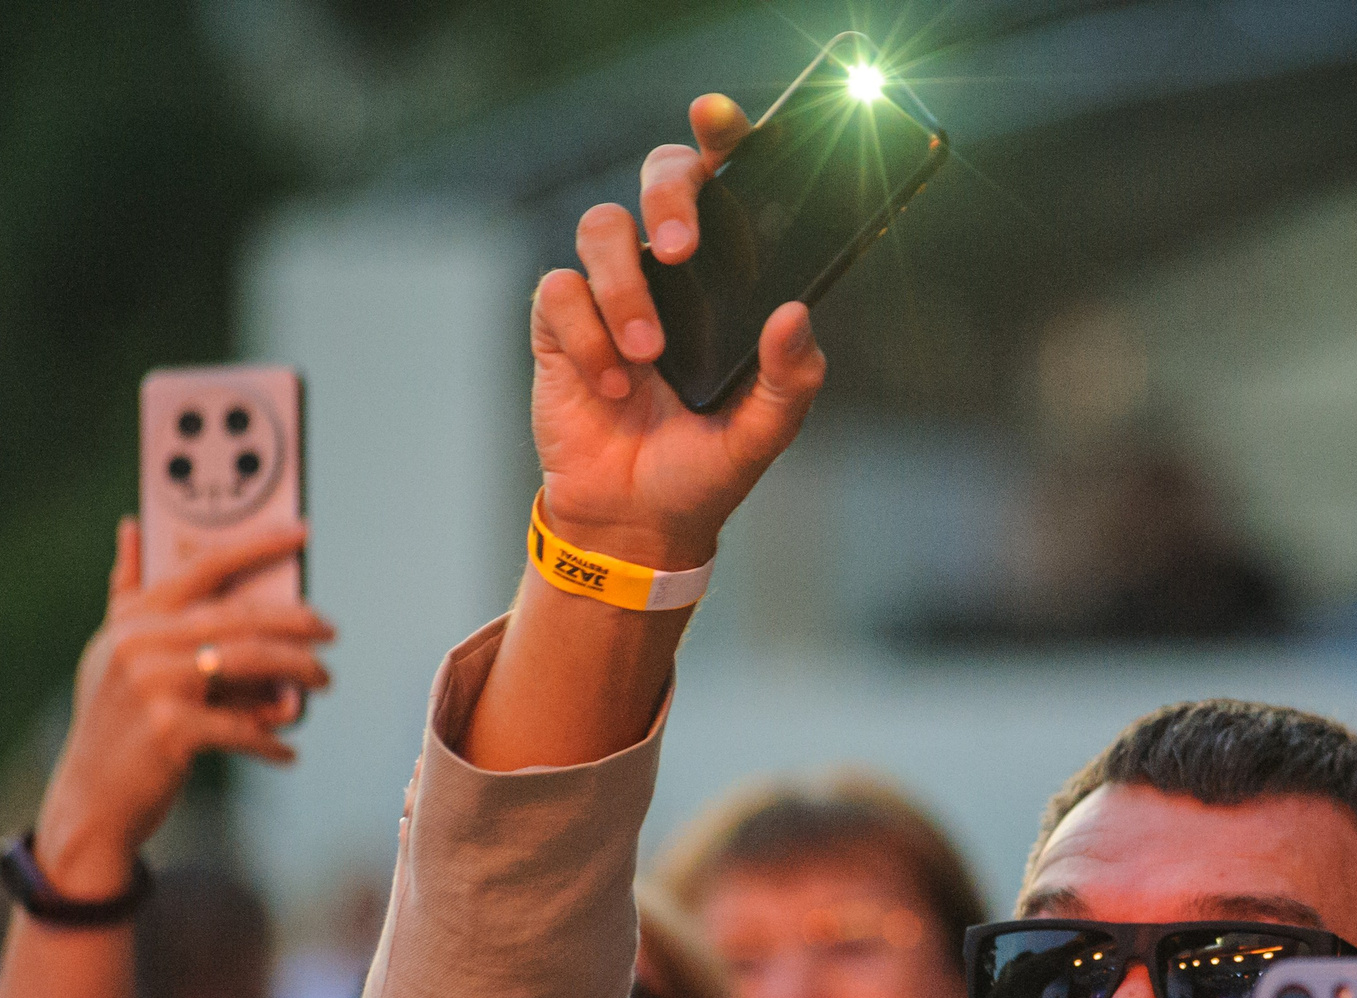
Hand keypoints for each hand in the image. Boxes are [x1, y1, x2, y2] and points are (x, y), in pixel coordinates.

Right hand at [31, 518, 331, 898]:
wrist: (93, 796)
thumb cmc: (117, 719)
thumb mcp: (113, 651)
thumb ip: (128, 593)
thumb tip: (133, 528)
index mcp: (135, 618)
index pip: (203, 566)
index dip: (256, 545)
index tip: (301, 533)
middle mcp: (141, 643)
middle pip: (243, 617)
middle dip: (298, 624)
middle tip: (331, 633)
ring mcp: (154, 685)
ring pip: (254, 663)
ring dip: (299, 672)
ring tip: (322, 685)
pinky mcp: (172, 730)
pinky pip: (245, 727)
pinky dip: (272, 740)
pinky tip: (287, 750)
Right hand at [531, 92, 825, 570]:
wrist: (637, 520)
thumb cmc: (704, 467)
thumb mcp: (763, 434)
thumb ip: (790, 379)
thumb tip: (795, 314)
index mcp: (729, 279)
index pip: (727, 184)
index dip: (723, 136)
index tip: (721, 118)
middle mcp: (671, 271)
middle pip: (659, 174)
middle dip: (668, 194)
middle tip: (680, 248)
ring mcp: (611, 290)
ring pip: (601, 227)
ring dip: (625, 290)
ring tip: (648, 358)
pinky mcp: (561, 322)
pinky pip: (561, 292)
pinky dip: (588, 338)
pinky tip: (611, 387)